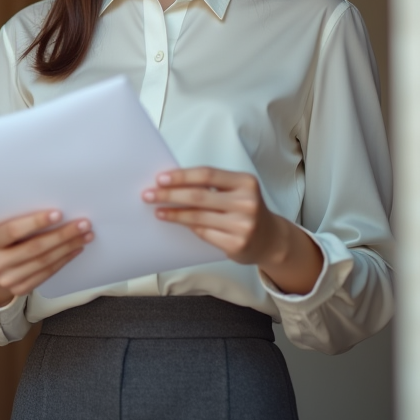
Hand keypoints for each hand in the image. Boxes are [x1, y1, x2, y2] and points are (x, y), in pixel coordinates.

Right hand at [0, 210, 93, 307]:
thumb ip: (18, 222)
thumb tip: (55, 212)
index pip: (13, 230)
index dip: (36, 222)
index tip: (59, 213)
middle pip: (34, 248)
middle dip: (62, 235)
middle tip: (83, 224)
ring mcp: (7, 280)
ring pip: (44, 262)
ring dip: (68, 247)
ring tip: (85, 236)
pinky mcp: (20, 290)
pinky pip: (47, 273)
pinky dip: (64, 260)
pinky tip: (75, 250)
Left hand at [142, 167, 322, 294]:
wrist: (270, 239)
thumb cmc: (246, 209)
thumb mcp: (237, 191)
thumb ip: (212, 186)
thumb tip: (173, 182)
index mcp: (245, 182)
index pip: (207, 174)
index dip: (182, 176)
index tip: (160, 178)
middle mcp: (246, 202)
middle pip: (199, 196)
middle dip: (169, 194)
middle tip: (149, 194)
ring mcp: (243, 225)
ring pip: (198, 216)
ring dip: (173, 213)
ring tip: (157, 210)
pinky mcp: (236, 244)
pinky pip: (203, 233)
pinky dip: (186, 226)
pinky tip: (174, 221)